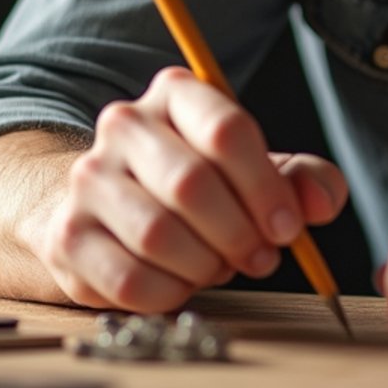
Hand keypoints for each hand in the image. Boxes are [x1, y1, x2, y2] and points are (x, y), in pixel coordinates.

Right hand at [40, 67, 347, 311]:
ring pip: (158, 235)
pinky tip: (184, 283)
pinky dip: (170, 293)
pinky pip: (128, 279)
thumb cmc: (200, 184)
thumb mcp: (257, 170)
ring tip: (219, 265)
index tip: (288, 228)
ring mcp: (88, 178)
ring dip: (205, 265)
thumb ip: (302, 180)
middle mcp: (124, 124)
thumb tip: (320, 202)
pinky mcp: (66, 235)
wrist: (110, 207)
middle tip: (262, 258)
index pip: (225, 130)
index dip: (265, 188)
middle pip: (191, 184)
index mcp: (176, 93)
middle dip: (238, 233)